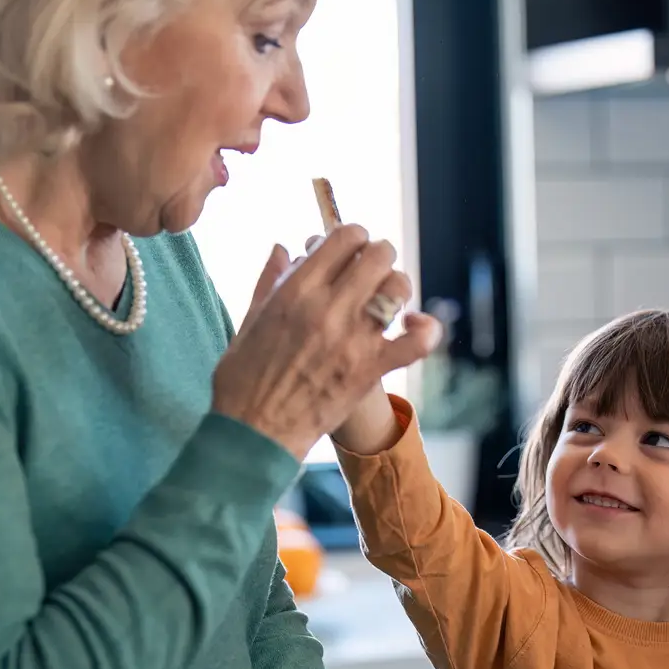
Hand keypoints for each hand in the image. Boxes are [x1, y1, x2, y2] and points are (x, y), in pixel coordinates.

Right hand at [212, 226, 442, 460]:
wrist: (255, 432)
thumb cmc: (243, 378)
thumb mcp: (248, 320)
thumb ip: (269, 280)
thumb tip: (283, 248)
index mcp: (296, 290)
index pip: (345, 237)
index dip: (354, 236)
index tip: (351, 249)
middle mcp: (329, 308)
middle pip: (378, 255)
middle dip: (378, 255)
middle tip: (370, 270)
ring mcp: (354, 339)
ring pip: (398, 288)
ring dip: (396, 287)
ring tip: (386, 298)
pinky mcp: (371, 369)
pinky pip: (417, 342)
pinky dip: (425, 330)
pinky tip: (415, 324)